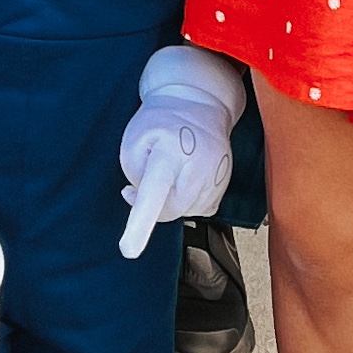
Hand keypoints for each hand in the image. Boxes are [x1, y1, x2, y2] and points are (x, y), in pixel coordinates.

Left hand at [118, 44, 246, 255]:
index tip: (128, 250)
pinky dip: (186, 200)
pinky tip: (184, 177)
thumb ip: (135, 175)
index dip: (140, 224)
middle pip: (169, 210)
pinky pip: (199, 208)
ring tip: (168, 169)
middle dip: (152, 204)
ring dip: (170, 199)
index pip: (154, 194)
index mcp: (171, 153)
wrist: (200, 101)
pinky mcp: (224, 185)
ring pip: (185, 211)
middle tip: (140, 183)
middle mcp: (199, 167)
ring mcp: (216, 177)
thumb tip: (143, 203)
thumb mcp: (134, 140)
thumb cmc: (162, 120)